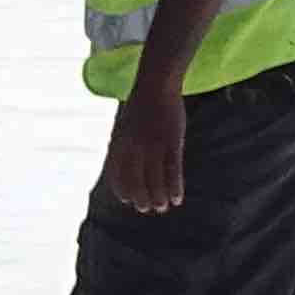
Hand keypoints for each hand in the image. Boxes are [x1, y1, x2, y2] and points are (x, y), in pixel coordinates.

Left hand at [103, 86, 189, 215]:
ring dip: (159, 198)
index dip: (122, 190)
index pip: (116, 175)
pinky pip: (173, 171)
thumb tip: (122, 166)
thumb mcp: (124, 126)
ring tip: (163, 207)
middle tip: (147, 209)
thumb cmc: (141, 106)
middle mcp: (133, 148)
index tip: (128, 200)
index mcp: (119, 144)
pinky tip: (178, 198)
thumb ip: (123, 146)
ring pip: (155, 180)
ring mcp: (153, 146)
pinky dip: (175, 187)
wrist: (156, 85)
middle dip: (141, 199)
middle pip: (135, 182)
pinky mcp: (172, 143)